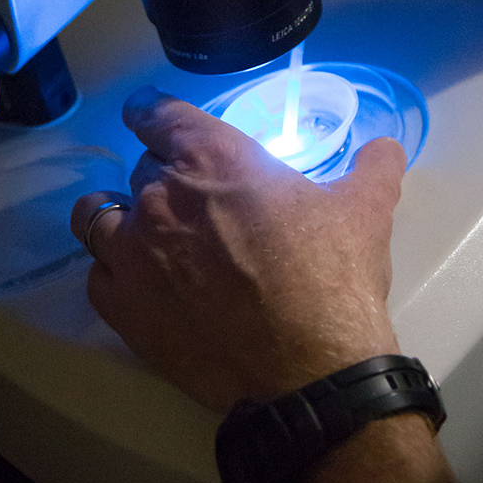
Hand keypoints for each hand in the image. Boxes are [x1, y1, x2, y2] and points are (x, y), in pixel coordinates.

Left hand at [71, 89, 404, 412]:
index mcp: (213, 157)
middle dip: (162, 174)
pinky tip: (135, 281)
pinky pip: (97, 275)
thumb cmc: (331, 278)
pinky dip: (112, 271)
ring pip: (99, 214)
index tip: (148, 114)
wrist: (310, 371)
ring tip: (139, 230)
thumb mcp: (365, 210)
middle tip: (189, 198)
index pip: (158, 114)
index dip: (152, 112)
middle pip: (141, 167)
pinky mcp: (124, 310)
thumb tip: (386, 148)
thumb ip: (372, 168)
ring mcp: (134, 254)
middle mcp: (162, 195)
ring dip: (119, 215)